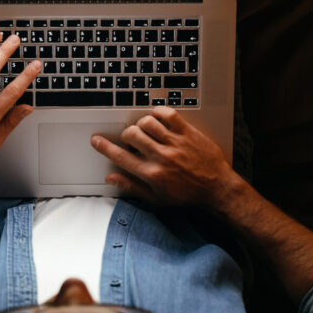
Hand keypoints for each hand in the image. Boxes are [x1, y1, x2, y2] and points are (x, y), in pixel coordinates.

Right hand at [90, 106, 240, 208]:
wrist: (216, 188)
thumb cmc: (188, 195)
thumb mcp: (157, 199)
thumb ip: (132, 187)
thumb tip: (112, 179)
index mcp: (152, 174)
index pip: (121, 157)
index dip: (104, 147)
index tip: (96, 140)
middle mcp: (162, 157)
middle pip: (132, 135)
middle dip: (126, 135)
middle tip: (131, 140)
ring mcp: (176, 143)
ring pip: (148, 122)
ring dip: (142, 124)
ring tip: (145, 131)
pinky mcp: (188, 133)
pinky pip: (169, 115)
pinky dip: (159, 113)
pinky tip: (158, 119)